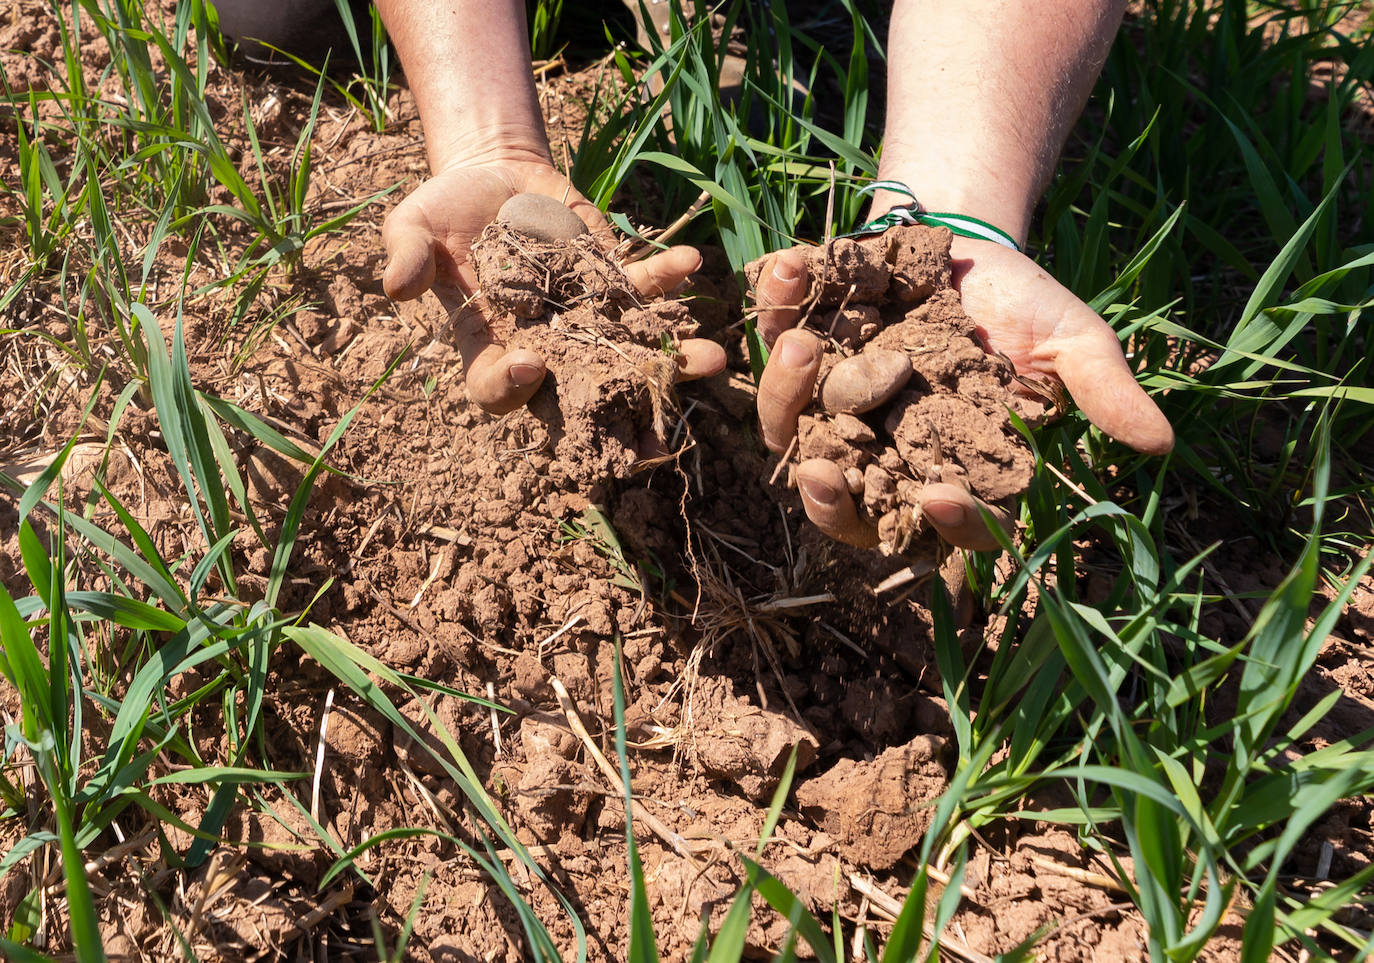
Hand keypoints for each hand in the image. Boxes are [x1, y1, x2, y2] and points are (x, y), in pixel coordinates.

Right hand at [382, 156, 723, 413]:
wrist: (492, 176)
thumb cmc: (443, 212)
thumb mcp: (412, 225)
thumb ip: (407, 256)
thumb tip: (396, 287)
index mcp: (488, 346)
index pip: (498, 388)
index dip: (511, 390)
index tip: (529, 367)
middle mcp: (545, 346)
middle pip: (583, 392)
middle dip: (624, 409)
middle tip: (659, 433)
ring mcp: (585, 318)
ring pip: (632, 351)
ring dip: (673, 359)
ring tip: (712, 360)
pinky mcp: (614, 281)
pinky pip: (645, 289)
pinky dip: (668, 279)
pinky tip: (691, 262)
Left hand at [752, 236, 1172, 549]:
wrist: (968, 240)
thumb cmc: (1023, 307)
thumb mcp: (1072, 345)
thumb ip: (1102, 394)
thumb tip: (1161, 444)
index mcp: (944, 470)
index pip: (945, 519)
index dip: (945, 521)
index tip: (940, 498)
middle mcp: (876, 453)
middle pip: (845, 501)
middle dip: (830, 496)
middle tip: (820, 473)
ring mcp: (824, 407)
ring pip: (790, 428)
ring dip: (787, 394)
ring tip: (804, 345)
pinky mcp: (794, 353)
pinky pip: (772, 343)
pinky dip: (776, 309)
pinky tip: (787, 270)